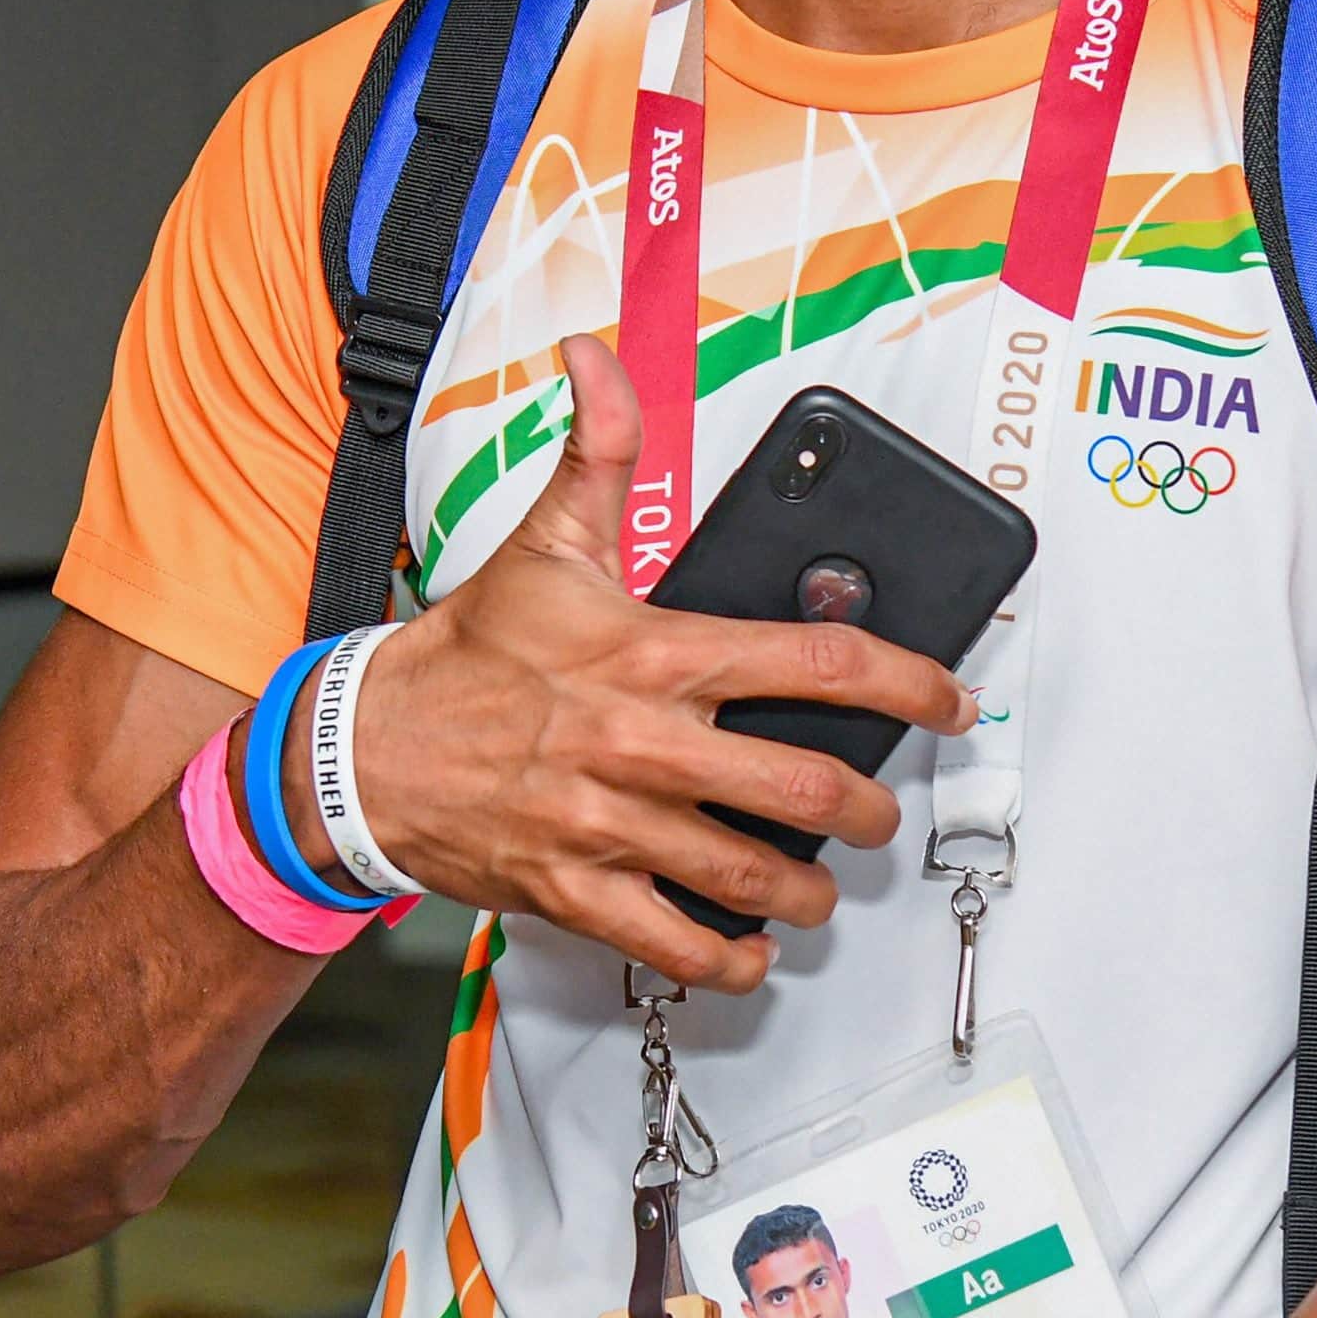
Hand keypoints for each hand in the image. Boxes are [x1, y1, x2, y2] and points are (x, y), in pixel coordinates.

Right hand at [336, 336, 976, 990]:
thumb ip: (599, 447)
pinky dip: (727, 959)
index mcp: (658, 653)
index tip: (948, 699)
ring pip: (751, 874)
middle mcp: (646, 742)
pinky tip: (750, 951)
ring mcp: (612, 824)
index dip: (908, 682)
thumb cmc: (470, 654)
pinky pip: (673, 944)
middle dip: (866, 809)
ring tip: (822, 885)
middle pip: (804, 787)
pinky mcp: (577, 889)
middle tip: (876, 813)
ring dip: (808, 890)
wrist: (368, 749)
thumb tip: (598, 357)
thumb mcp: (546, 539)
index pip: (818, 661)